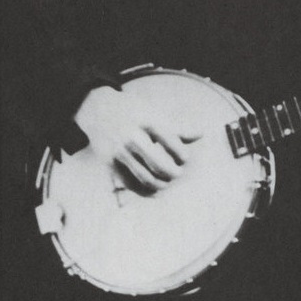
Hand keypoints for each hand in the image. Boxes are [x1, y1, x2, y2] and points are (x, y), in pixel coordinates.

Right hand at [75, 86, 199, 191]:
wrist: (98, 109)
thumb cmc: (134, 111)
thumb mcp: (154, 113)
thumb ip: (177, 127)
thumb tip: (201, 134)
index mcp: (147, 122)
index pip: (172, 143)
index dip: (183, 155)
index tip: (185, 159)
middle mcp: (132, 137)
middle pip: (159, 164)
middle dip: (174, 173)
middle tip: (178, 173)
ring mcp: (120, 152)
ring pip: (145, 178)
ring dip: (162, 184)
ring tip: (168, 182)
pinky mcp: (110, 163)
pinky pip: (130, 184)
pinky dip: (145, 192)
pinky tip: (154, 191)